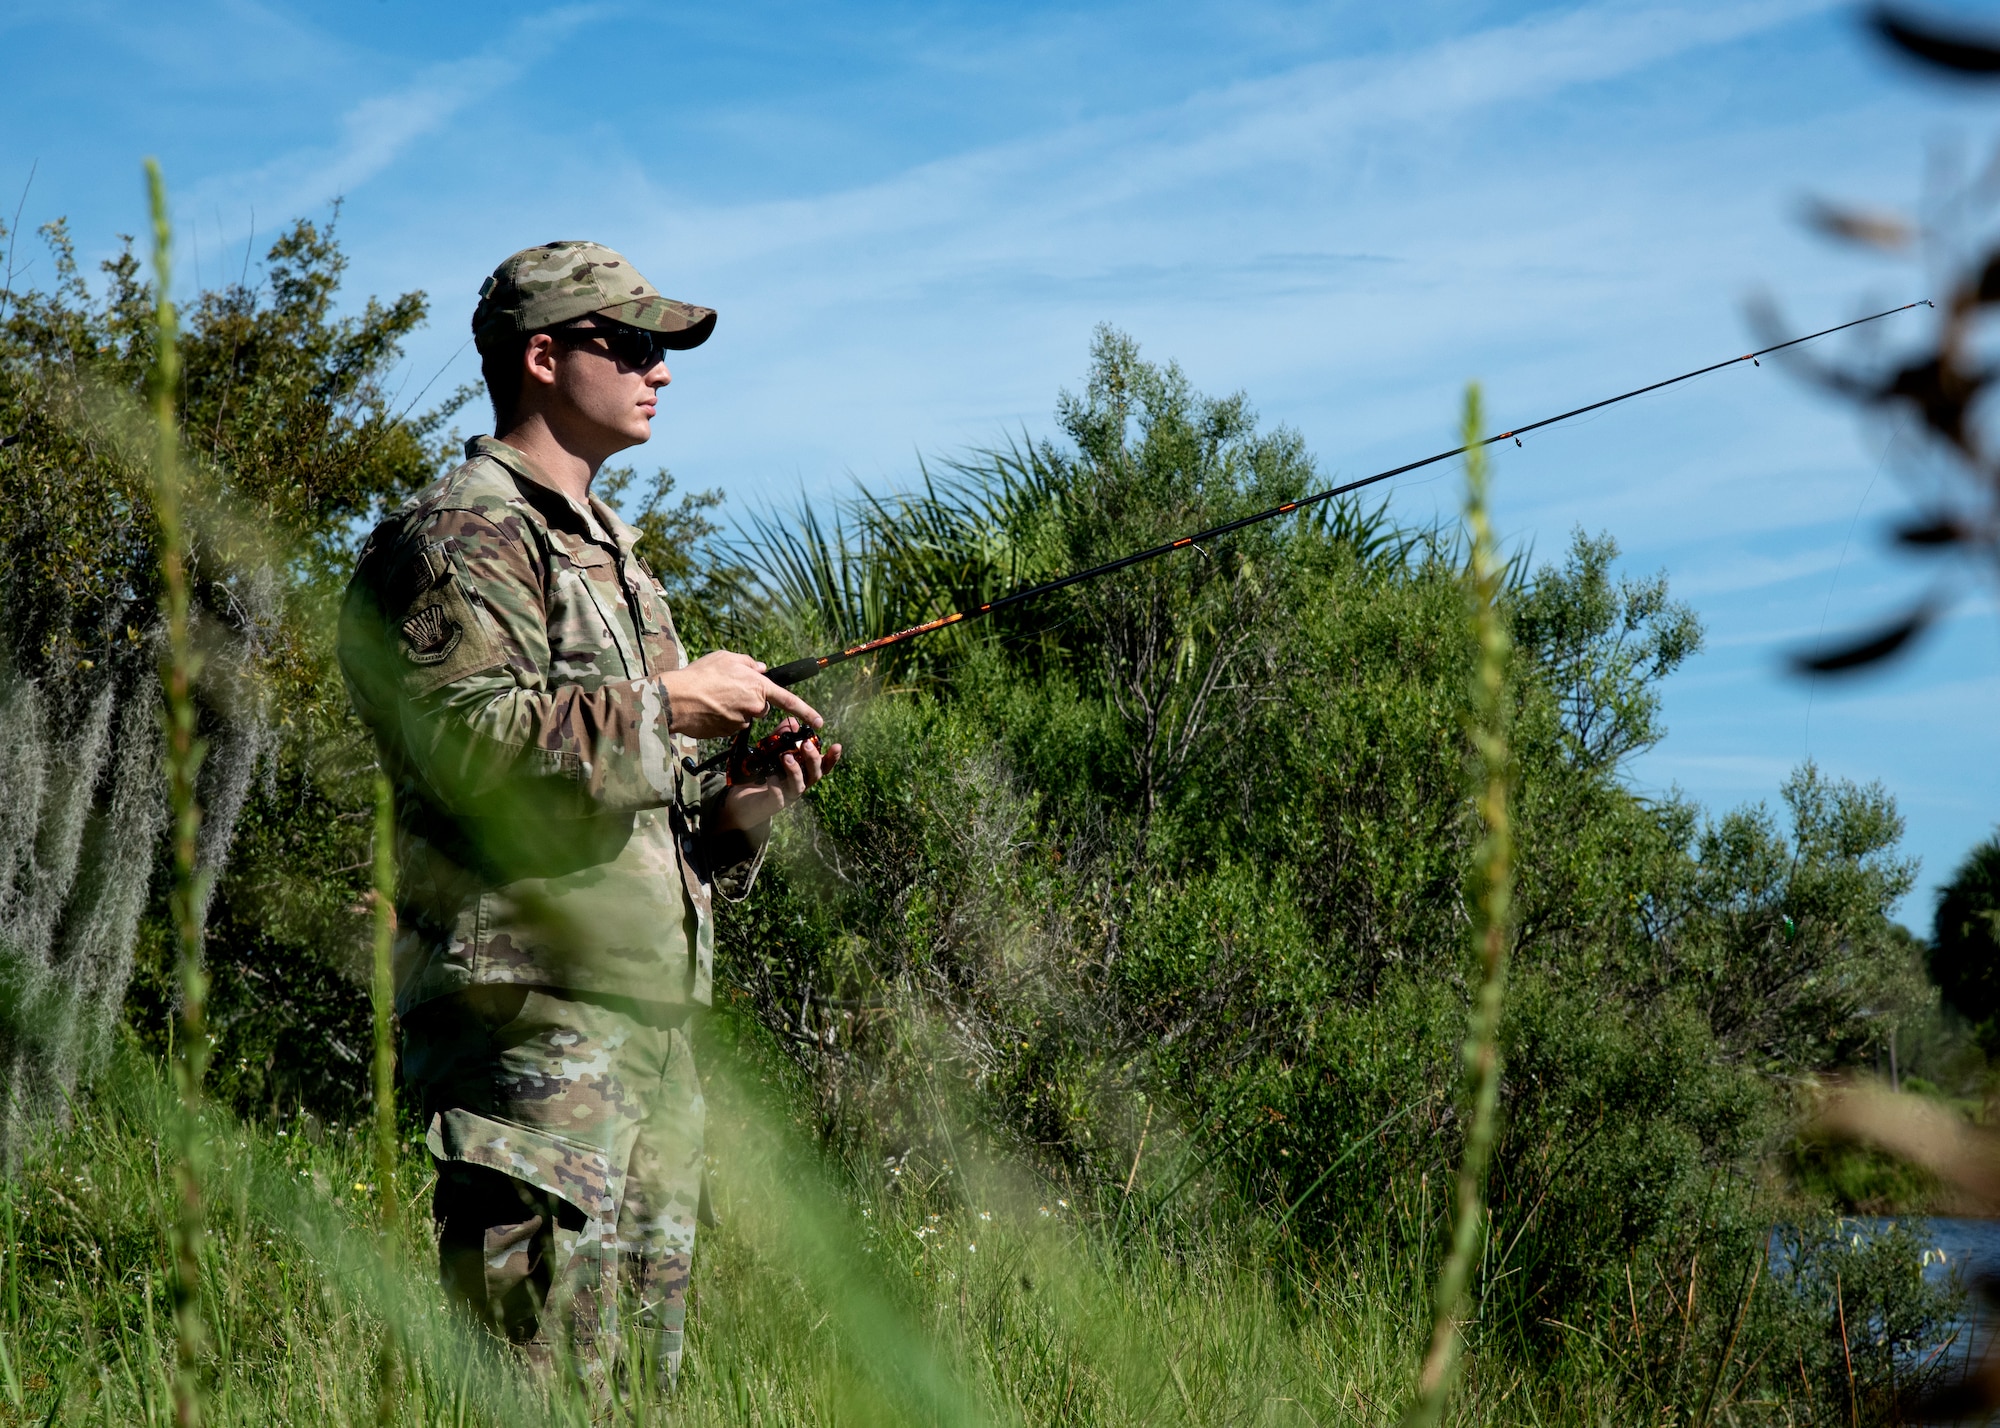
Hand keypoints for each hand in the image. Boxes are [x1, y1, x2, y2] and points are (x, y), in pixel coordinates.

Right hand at [659, 650, 822, 739]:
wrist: (676, 698)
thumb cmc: (700, 675)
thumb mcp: (726, 658)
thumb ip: (748, 663)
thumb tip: (762, 668)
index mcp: (758, 686)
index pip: (789, 701)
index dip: (807, 712)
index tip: (820, 722)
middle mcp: (754, 706)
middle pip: (761, 707)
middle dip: (751, 701)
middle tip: (728, 690)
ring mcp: (741, 721)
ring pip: (745, 717)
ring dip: (735, 710)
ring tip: (714, 698)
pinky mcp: (728, 733)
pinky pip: (731, 726)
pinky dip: (723, 720)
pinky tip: (709, 710)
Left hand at [716, 718, 842, 829]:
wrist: (741, 801)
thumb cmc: (761, 776)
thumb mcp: (771, 754)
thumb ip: (781, 739)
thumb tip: (792, 722)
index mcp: (802, 773)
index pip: (822, 766)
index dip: (832, 758)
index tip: (837, 745)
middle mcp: (798, 784)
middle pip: (815, 775)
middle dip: (813, 760)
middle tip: (805, 745)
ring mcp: (787, 796)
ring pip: (798, 786)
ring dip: (795, 771)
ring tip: (785, 757)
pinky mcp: (772, 804)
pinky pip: (778, 798)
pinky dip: (776, 788)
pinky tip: (770, 777)